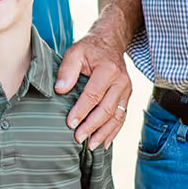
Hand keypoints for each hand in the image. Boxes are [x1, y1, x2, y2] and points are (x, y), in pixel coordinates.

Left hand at [54, 30, 133, 148]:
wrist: (110, 43)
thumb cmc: (89, 49)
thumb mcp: (75, 52)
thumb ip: (67, 69)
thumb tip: (60, 89)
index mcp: (108, 70)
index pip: (94, 95)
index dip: (82, 111)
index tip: (70, 123)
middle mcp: (121, 81)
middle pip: (107, 109)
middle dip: (92, 126)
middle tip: (78, 137)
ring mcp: (127, 90)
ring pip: (117, 116)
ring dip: (104, 133)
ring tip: (91, 145)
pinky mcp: (127, 97)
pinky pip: (122, 117)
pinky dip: (113, 131)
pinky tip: (104, 142)